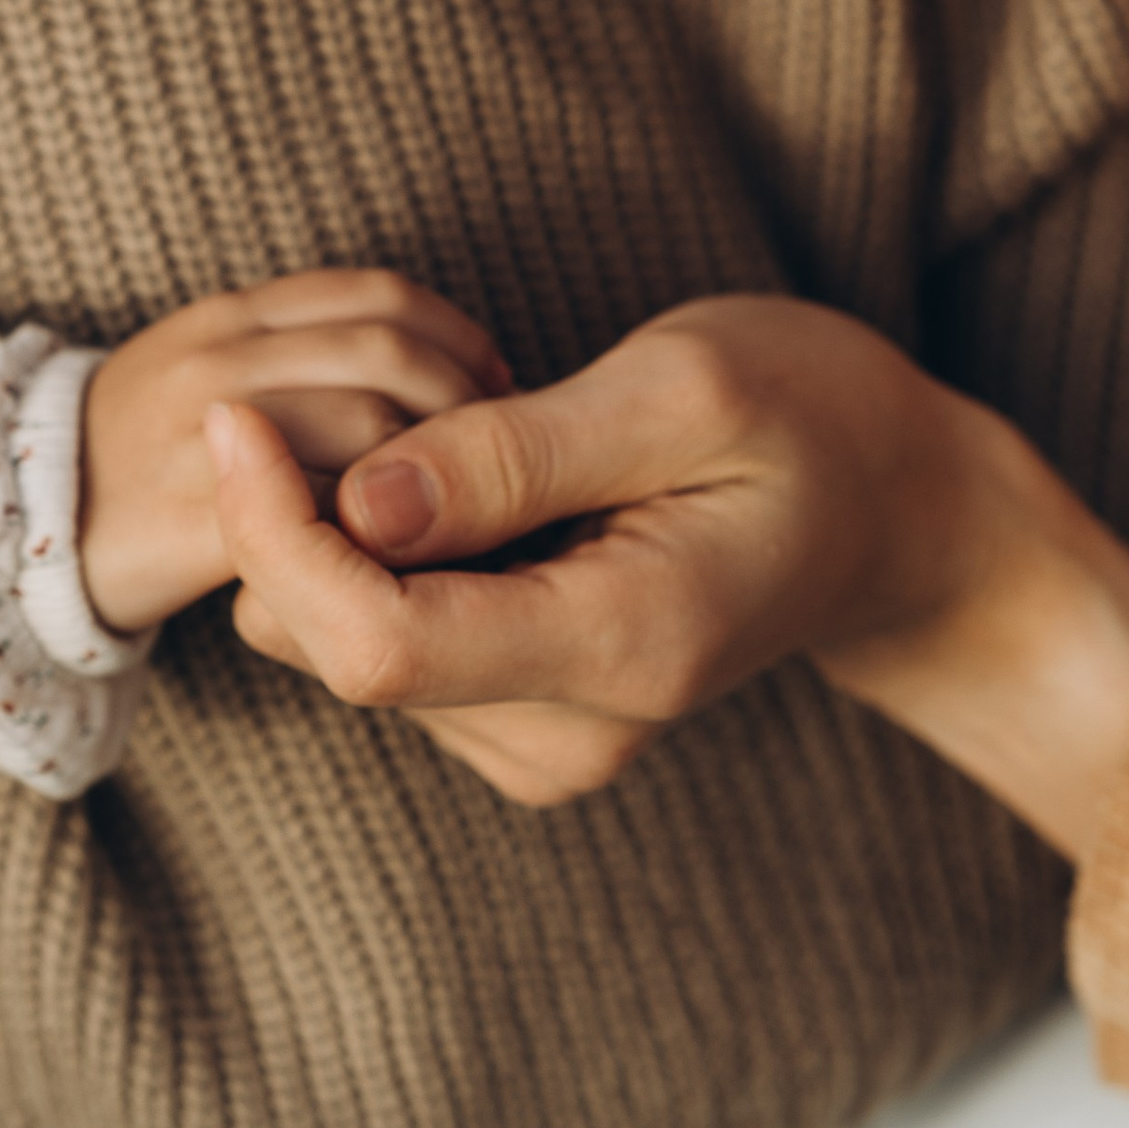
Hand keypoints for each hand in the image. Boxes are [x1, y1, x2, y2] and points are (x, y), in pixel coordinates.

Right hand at [79, 268, 506, 637]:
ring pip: (368, 432)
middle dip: (465, 405)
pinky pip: (320, 515)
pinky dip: (378, 537)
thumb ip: (295, 355)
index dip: (456, 336)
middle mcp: (221, 357)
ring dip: (436, 477)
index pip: (377, 294)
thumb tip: (421, 368)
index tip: (496, 385)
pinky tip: (402, 565)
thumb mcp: (205, 372)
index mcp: (232, 315)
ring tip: (463, 519)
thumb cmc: (135, 460)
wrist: (14, 530)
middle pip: (388, 355)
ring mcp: (206, 432)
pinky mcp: (195, 515)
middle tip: (499, 460)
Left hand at [206, 296, 1128, 853]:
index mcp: (624, 646)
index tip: (235, 415)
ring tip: (423, 437)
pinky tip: (442, 489)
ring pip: (341, 648)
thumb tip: (355, 503)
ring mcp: (547, 739)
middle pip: (340, 651)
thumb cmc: (807, 417)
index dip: (274, 534)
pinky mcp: (521, 720)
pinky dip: (367, 559)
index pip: (377, 645)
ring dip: (327, 538)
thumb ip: (517, 455)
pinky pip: (381, 641)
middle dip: (285, 523)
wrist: (892, 510)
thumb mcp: (680, 388)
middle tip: (320, 396)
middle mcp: (576, 730)